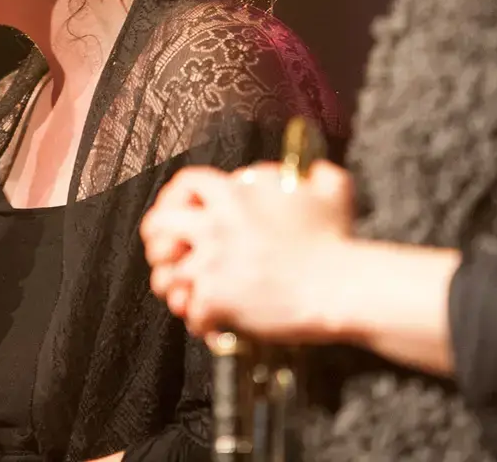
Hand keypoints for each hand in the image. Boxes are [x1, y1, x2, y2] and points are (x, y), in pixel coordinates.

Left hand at [140, 160, 353, 340]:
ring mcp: (211, 263)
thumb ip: (318, 173)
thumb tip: (315, 171)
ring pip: (167, 277)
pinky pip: (191, 314)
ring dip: (173, 288)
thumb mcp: (332, 190)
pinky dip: (200, 323)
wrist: (340, 286)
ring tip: (184, 297)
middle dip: (156, 244)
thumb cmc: (337, 240)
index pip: (184, 183)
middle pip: (157, 227)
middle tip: (169, 258)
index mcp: (235, 195)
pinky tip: (213, 325)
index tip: (177, 212)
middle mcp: (215, 225)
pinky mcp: (215, 299)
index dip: (173, 198)